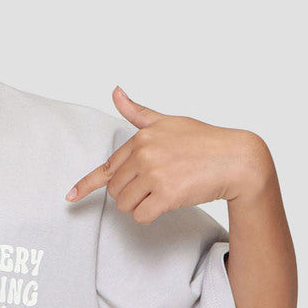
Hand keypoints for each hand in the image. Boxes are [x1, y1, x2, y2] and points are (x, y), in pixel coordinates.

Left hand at [65, 86, 266, 219]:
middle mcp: (144, 154)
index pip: (107, 167)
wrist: (237, 159)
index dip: (87, 185)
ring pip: (125, 205)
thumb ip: (138, 112)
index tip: (71, 197)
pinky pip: (141, 216)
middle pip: (115, 190)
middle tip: (154, 187)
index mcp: (141, 138)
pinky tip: (167, 203)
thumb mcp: (169, 122)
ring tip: (163, 192)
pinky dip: (150, 215)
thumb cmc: (205, 141)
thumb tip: (115, 91)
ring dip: (140, 205)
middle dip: (130, 193)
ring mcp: (154, 174)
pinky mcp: (166, 195)